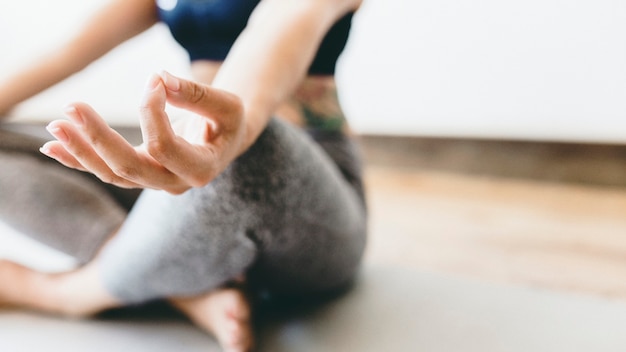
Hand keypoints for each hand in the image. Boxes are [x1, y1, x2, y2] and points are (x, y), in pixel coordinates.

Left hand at [40, 72, 245, 193]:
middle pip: (129, 169)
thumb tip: (159, 78)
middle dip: (99, 139)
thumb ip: (198, 94)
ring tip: (54, 127)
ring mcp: (154, 183)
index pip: (164, 147)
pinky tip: (52, 148)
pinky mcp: (139, 175)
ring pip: (112, 174)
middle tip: (73, 107)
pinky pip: (105, 172)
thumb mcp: (227, 104)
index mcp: (201, 169)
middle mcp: (175, 183)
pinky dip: (78, 161)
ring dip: (80, 151)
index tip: (154, 80)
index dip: (152, 112)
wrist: (224, 140)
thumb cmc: (227, 121)